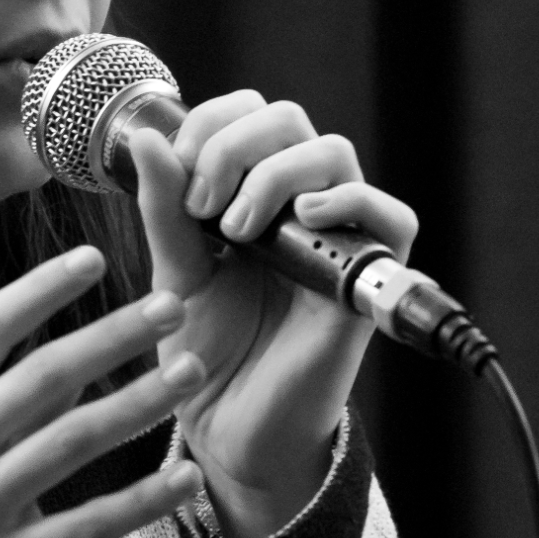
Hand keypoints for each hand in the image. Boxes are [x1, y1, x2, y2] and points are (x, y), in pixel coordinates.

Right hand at [0, 246, 207, 537]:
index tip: (93, 256)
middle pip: (42, 376)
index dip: (41, 290)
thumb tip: (65, 359)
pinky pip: (89, 524)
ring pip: (73, 440)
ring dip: (141, 401)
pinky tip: (185, 476)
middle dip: (114, 334)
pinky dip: (143, 498)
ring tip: (192, 372)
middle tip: (173, 304)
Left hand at [129, 95, 418, 537]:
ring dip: (274, 175)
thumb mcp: (172, 269)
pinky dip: (348, 201)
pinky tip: (300, 221)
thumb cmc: (202, 348)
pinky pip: (391, 215)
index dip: (208, 125)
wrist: (225, 425)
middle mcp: (297, 202)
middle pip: (287, 118)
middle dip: (232, 146)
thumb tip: (147, 135)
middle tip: (201, 208)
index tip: (176, 179)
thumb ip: (163, 206)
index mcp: (248, 190)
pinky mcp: (364, 279)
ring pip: (333, 151)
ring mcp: (334, 236)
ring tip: (237, 232)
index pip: (246, 112)